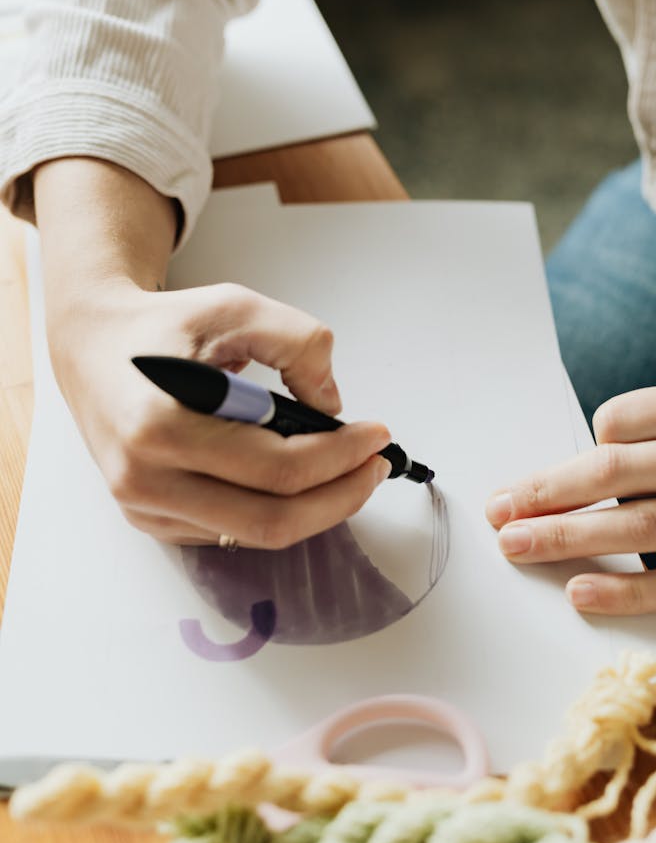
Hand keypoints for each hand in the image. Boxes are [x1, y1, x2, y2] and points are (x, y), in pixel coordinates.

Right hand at [35, 159, 389, 547]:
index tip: (377, 435)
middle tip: (375, 468)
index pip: (277, 467)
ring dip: (315, 510)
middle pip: (271, 520)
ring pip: (254, 536)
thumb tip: (334, 405)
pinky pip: (229, 533)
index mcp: (161, 424)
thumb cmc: (160, 327)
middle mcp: (145, 478)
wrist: (91, 347)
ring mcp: (144, 506)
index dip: (341, 456)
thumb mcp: (235, 306)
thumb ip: (298, 343)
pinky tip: (297, 482)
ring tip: (347, 473)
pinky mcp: (149, 519)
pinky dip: (275, 512)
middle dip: (340, 497)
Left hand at [485, 382, 655, 614]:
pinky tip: (581, 592)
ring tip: (518, 546)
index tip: (557, 474)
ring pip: (644, 526)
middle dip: (548, 493)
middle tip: (499, 511)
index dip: (582, 446)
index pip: (628, 418)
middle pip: (619, 472)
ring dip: (569, 538)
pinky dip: (631, 591)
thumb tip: (602, 453)